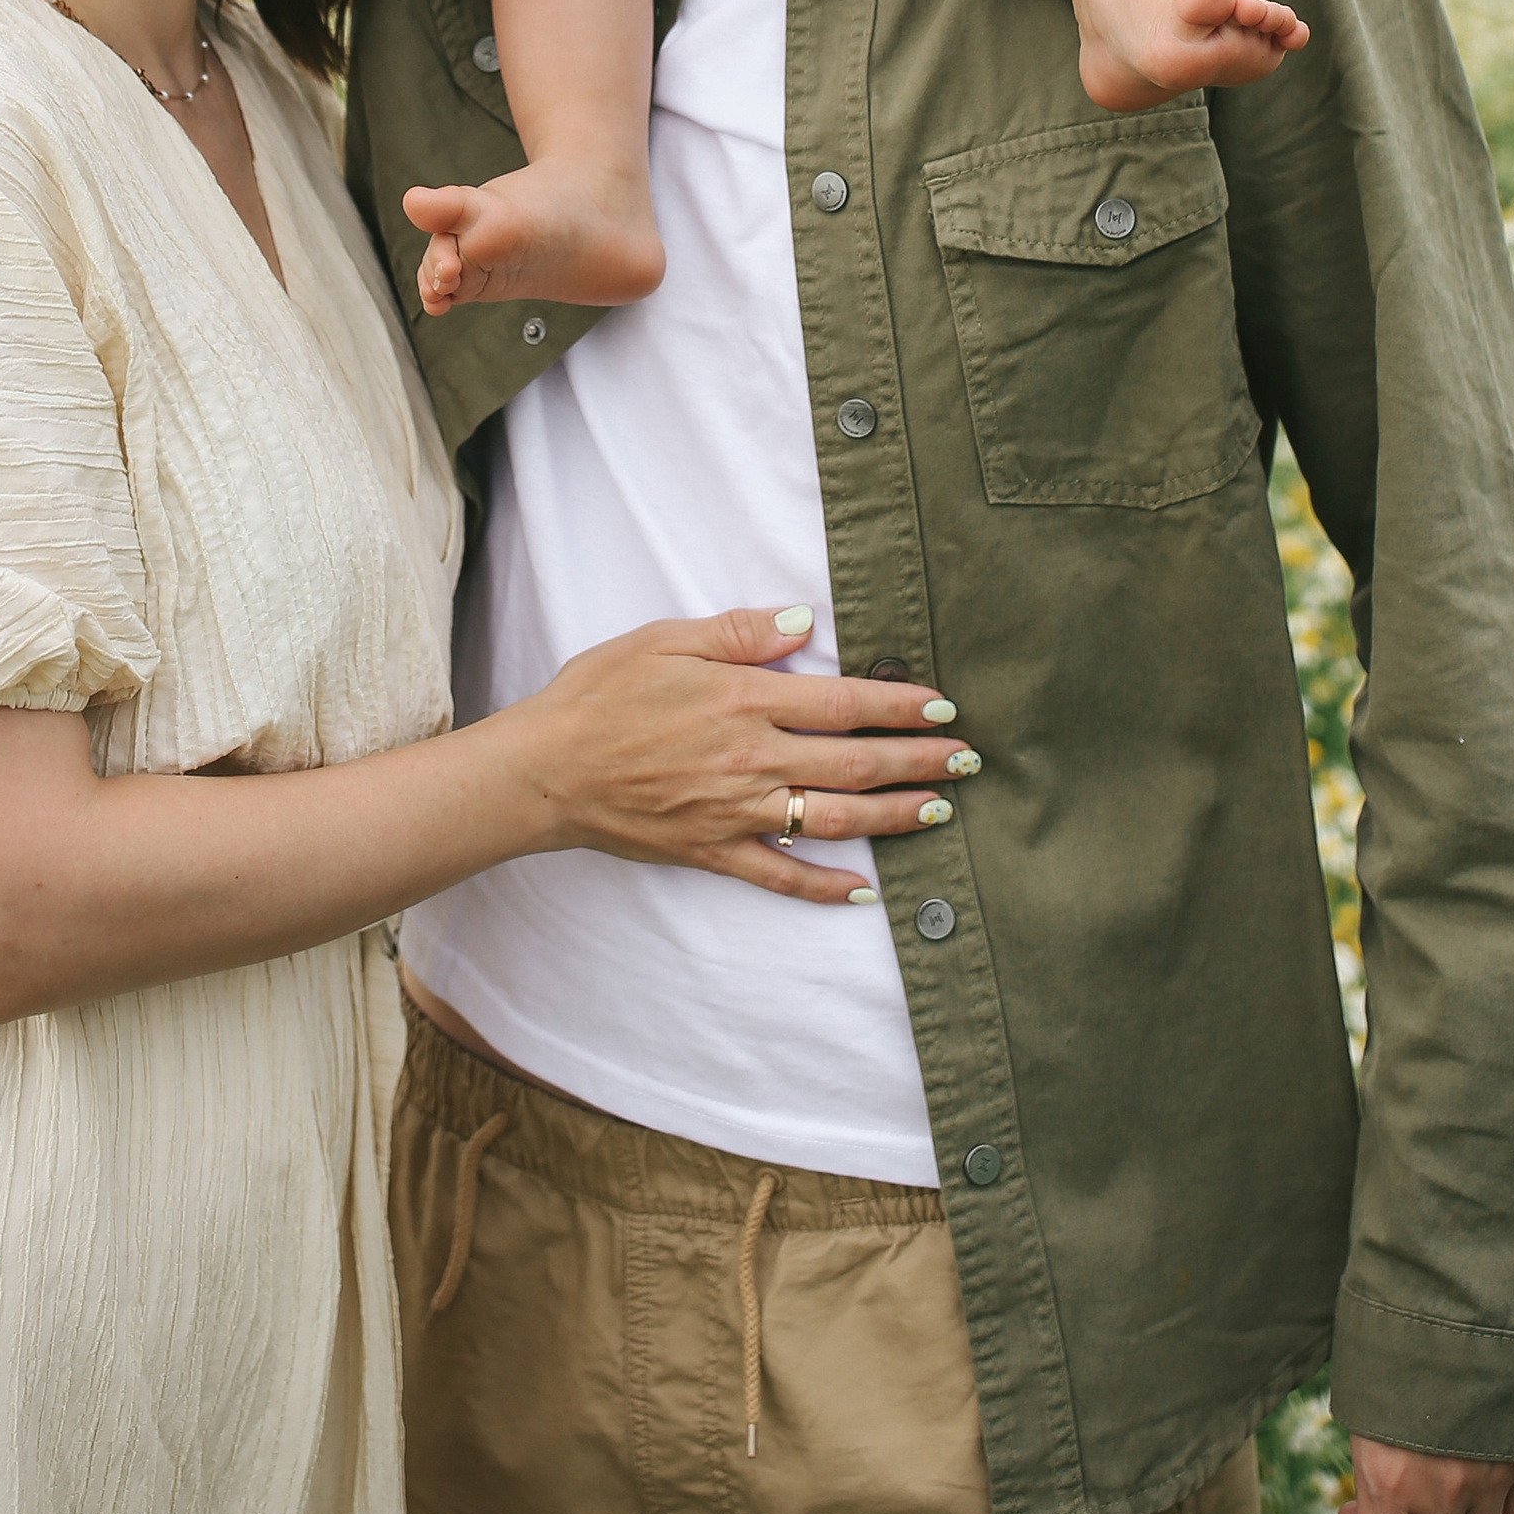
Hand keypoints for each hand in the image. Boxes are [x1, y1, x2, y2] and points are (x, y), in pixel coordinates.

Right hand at [504, 608, 976, 899]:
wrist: (545, 770)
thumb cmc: (599, 694)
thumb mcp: (664, 639)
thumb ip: (738, 632)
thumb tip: (803, 622)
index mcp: (744, 699)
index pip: (844, 703)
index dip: (900, 705)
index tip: (943, 706)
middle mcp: (751, 759)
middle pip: (854, 764)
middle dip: (919, 762)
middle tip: (969, 761)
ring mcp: (736, 812)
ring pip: (834, 820)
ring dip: (894, 818)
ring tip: (940, 810)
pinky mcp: (713, 852)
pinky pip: (781, 877)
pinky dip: (825, 888)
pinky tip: (863, 891)